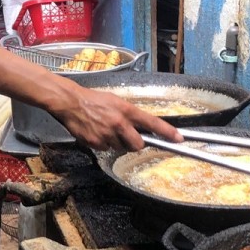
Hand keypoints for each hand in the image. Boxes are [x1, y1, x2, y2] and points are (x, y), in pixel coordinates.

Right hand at [53, 86, 182, 150]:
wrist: (71, 102)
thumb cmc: (94, 99)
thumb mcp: (116, 101)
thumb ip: (129, 114)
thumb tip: (141, 126)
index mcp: (126, 110)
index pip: (151, 122)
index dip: (167, 132)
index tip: (179, 138)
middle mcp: (119, 124)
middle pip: (137, 145)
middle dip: (135, 143)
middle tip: (128, 136)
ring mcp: (107, 135)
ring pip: (121, 148)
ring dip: (117, 143)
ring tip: (106, 129)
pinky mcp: (95, 143)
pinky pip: (106, 149)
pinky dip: (104, 144)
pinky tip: (97, 133)